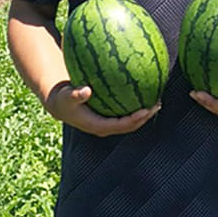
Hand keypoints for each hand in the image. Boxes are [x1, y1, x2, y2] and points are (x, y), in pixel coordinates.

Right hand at [45, 81, 160, 136]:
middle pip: (130, 125)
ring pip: (130, 121)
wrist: (60, 104)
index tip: (146, 110)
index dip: (135, 120)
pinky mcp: (109, 116)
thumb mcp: (66, 96)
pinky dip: (135, 104)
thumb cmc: (63, 99)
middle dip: (145, 117)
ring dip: (144, 113)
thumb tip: (86, 90)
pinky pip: (125, 112)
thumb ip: (75, 94)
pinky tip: (144, 90)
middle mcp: (105, 126)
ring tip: (157, 100)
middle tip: (157, 104)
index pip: (121, 126)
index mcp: (98, 126)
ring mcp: (108, 122)